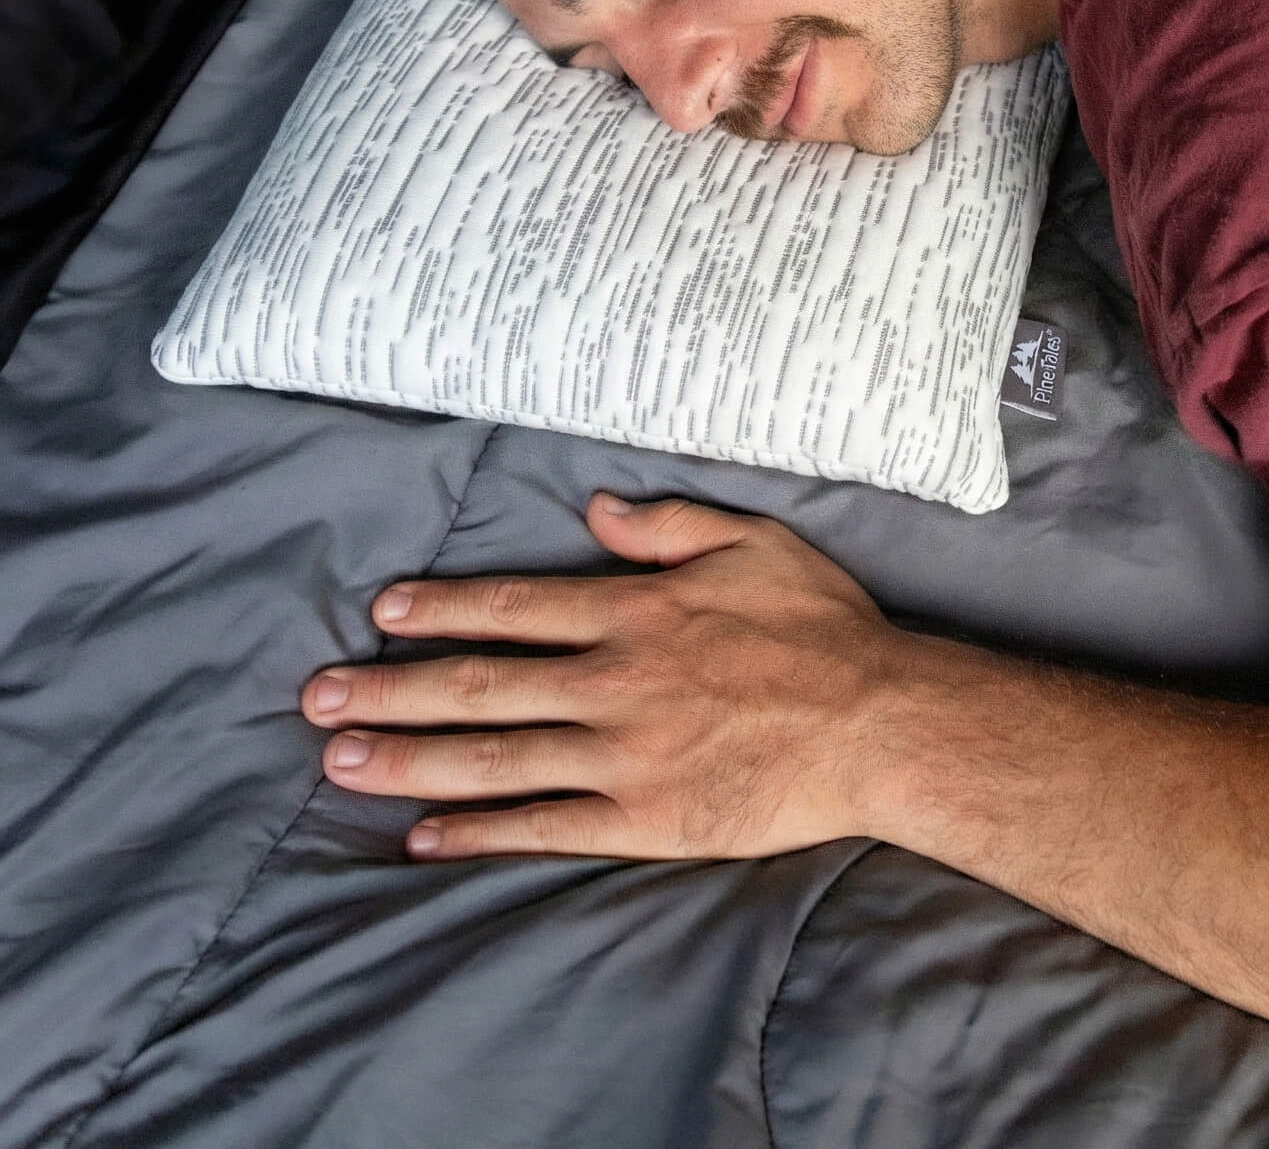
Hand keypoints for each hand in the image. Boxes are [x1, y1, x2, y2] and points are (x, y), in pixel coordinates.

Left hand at [300, 494, 901, 861]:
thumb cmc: (822, 627)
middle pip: (479, 685)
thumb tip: (595, 507)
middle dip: (390, 688)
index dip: (441, 610)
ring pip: (493, 759)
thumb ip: (669, 525)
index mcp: (634, 613)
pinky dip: (479, 833)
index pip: (513, 608)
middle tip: (315, 696)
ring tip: (339, 758)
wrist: (877, 724)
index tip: (383, 613)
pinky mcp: (643, 820)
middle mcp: (612, 683)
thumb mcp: (754, 541)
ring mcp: (622, 757)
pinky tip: (423, 837)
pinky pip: (544, 827)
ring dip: (408, 758)